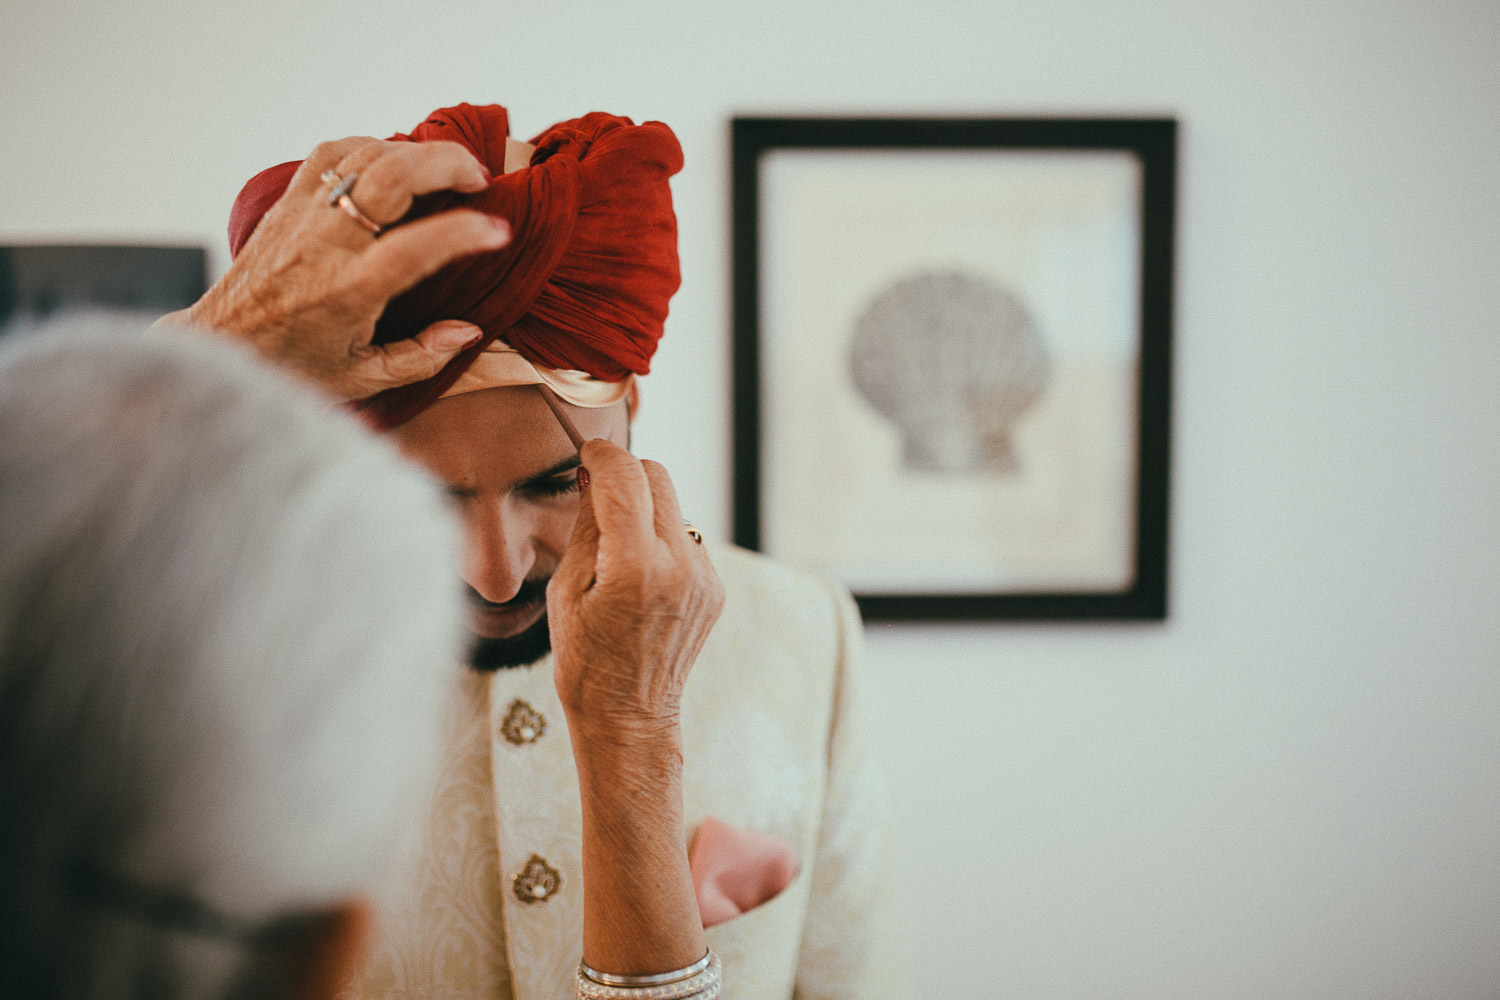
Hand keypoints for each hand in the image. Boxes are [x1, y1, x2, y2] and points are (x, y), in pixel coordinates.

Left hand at [176, 137, 510, 399]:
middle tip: (481, 177)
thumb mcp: (362, 378)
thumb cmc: (294, 367)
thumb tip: (469, 331)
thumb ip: (421, 357)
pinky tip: (396, 162)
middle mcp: (323, 245)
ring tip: (448, 170)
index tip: (498, 230)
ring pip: (365, 155)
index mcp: (346, 292)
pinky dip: (373, 147)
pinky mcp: (288, 201)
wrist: (222, 344)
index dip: (461, 233)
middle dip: (446, 163)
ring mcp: (303, 216)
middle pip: (390, 177)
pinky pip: (332, 153)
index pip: (412, 250)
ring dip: (416, 153)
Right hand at [547, 439, 725, 744]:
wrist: (629, 716)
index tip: (587, 456)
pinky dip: (660, 541)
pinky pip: (685, 539)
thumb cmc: (585, 660)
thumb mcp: (565, 590)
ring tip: (617, 552)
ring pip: (673, 506)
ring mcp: (703, 577)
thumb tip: (593, 478)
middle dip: (625, 476)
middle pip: (658, 477)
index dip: (601, 456)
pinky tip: (640, 578)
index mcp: (635, 568)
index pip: (625, 477)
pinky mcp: (714, 588)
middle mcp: (679, 566)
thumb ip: (585, 526)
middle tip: (598, 495)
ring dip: (644, 510)